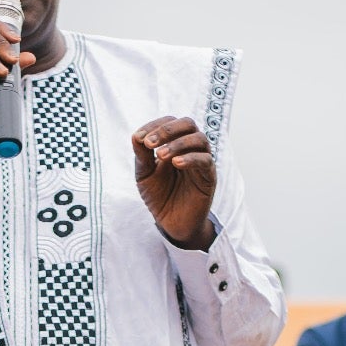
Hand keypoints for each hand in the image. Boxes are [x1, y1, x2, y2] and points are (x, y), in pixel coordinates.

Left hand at [132, 117, 217, 249]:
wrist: (171, 222)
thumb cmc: (159, 196)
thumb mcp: (145, 175)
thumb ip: (142, 156)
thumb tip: (136, 136)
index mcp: (174, 143)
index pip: (169, 122)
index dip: (154, 126)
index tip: (138, 138)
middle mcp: (190, 148)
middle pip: (188, 123)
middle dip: (167, 130)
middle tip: (150, 143)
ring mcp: (201, 160)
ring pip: (199, 139)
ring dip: (178, 143)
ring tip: (161, 156)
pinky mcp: (209, 176)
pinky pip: (205, 160)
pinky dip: (190, 158)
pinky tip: (175, 164)